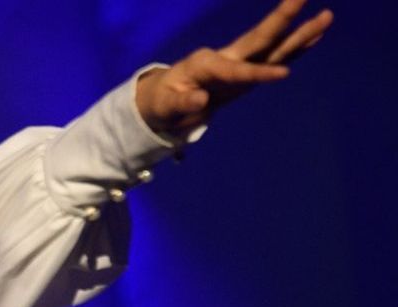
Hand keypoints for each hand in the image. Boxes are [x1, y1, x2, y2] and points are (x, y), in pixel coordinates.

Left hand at [135, 0, 332, 138]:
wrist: (162, 99)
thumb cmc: (162, 102)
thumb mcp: (165, 106)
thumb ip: (182, 104)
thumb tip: (200, 100)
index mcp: (205, 64)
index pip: (236, 69)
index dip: (258, 72)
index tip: (284, 74)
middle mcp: (225, 57)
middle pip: (259, 38)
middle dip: (281, 19)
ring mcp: (239, 62)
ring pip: (273, 45)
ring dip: (300, 31)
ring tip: (327, 16)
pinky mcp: (247, 70)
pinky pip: (275, 56)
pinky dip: (296, 48)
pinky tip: (317, 36)